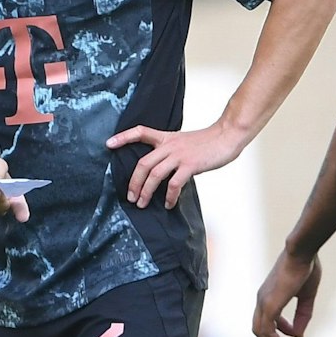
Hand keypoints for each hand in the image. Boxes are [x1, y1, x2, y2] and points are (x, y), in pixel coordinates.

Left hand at [107, 120, 246, 208]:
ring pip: (154, 175)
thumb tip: (160, 170)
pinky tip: (169, 204)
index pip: (141, 132)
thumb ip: (170, 152)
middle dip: (133, 182)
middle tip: (130, 197)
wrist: (227, 136)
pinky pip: (174, 183)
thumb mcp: (184, 142)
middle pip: (143, 163)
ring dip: (146, 192)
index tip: (108, 144)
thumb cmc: (208, 142)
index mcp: (167, 138)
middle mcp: (170, 145)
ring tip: (142, 203)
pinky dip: (169, 196)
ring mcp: (179, 155)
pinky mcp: (190, 165)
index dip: (123, 137)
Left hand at [252, 248, 322, 336]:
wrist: (302, 252)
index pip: (268, 319)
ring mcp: (263, 302)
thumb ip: (303, 315)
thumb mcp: (307, 295)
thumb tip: (298, 335)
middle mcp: (262, 299)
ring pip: (260, 332)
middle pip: (259, 328)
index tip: (296, 333)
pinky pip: (266, 330)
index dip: (281, 330)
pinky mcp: (269, 305)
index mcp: (269, 295)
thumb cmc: (305, 268)